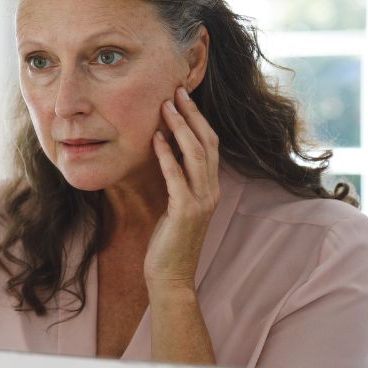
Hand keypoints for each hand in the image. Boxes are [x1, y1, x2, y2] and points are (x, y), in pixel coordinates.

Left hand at [144, 86, 220, 292]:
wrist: (171, 276)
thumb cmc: (169, 242)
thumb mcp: (176, 206)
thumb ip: (178, 182)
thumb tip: (166, 153)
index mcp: (211, 188)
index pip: (210, 145)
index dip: (198, 119)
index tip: (183, 98)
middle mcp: (211, 191)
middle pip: (206, 143)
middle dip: (191, 115)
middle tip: (176, 91)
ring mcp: (202, 201)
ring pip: (195, 154)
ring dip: (179, 128)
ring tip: (165, 107)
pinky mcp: (186, 211)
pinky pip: (176, 176)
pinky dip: (166, 155)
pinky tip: (155, 138)